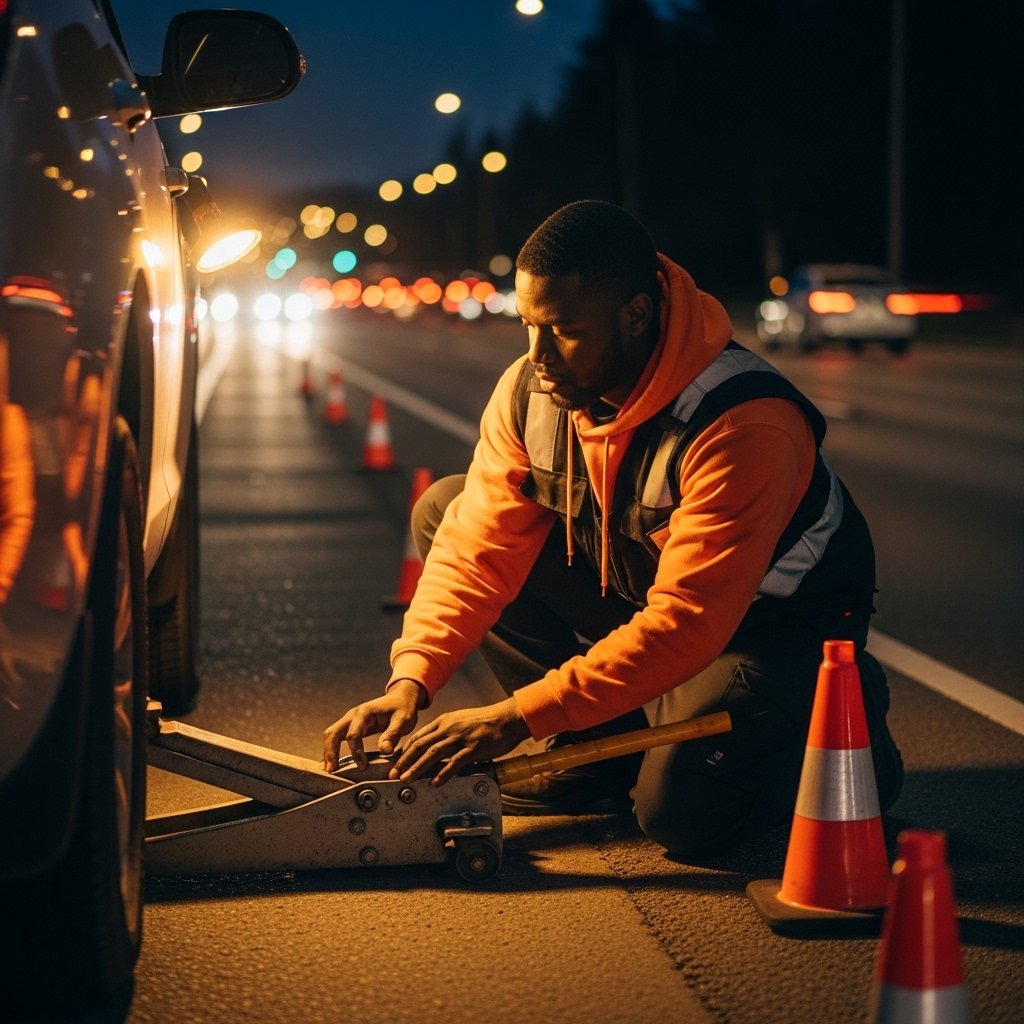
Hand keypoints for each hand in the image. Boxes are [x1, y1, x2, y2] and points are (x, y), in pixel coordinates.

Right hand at [322, 679, 422, 770]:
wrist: (401, 698)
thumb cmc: (403, 709)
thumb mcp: (403, 721)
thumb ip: (393, 735)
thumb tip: (385, 750)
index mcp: (364, 713)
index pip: (353, 735)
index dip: (356, 752)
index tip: (363, 766)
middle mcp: (353, 715)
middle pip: (333, 733)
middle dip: (330, 752)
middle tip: (332, 771)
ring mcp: (350, 719)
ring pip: (331, 734)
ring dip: (328, 751)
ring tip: (329, 769)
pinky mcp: (351, 725)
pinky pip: (336, 736)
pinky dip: (331, 748)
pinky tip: (331, 762)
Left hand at [390, 697, 529, 785]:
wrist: (507, 718)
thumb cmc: (486, 721)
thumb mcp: (461, 720)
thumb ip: (446, 731)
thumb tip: (434, 745)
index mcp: (445, 721)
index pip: (419, 736)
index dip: (405, 750)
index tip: (396, 762)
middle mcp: (449, 728)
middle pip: (421, 745)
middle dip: (404, 761)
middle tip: (393, 774)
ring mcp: (461, 738)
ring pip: (433, 754)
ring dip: (417, 767)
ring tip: (406, 779)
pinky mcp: (473, 748)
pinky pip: (454, 762)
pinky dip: (443, 773)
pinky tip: (435, 782)